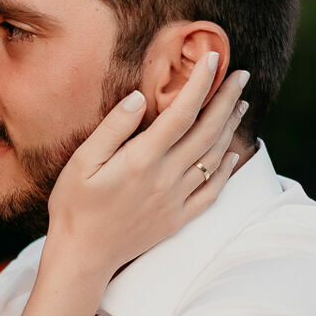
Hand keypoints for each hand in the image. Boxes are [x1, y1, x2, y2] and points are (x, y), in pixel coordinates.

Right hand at [46, 54, 249, 276]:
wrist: (83, 256)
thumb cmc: (74, 206)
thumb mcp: (81, 163)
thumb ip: (112, 129)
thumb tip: (137, 97)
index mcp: (141, 160)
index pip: (181, 113)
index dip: (200, 84)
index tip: (212, 59)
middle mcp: (165, 178)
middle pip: (207, 131)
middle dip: (227, 100)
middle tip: (241, 77)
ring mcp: (175, 200)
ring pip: (213, 158)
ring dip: (230, 128)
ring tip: (240, 105)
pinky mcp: (178, 219)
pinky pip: (212, 192)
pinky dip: (225, 170)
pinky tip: (230, 154)